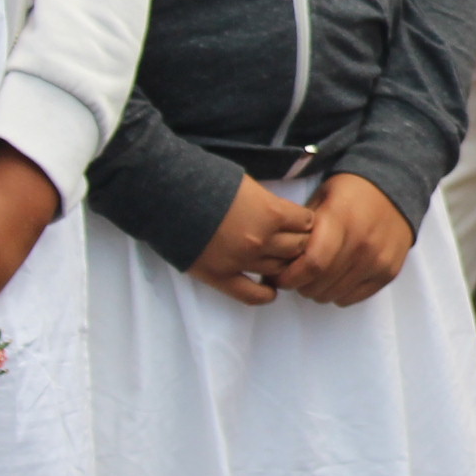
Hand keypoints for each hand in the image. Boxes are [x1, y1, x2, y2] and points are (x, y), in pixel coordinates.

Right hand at [191, 173, 314, 305]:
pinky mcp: (221, 276)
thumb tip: (281, 213)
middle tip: (290, 241)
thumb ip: (268, 201)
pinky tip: (269, 289)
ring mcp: (242, 261)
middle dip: (298, 243)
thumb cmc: (206, 180)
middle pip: (297, 248)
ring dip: (283, 265)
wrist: (169, 194)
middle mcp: (262, 240)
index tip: (298, 221)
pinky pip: (252, 295)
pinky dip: (266, 294)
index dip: (304, 221)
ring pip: (279, 270)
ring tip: (279, 261)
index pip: (306, 223)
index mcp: (272, 213)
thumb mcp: (247, 183)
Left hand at [273, 172, 413, 308]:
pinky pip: (353, 298)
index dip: (290, 277)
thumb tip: (277, 259)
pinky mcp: (388, 273)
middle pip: (321, 284)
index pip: (312, 264)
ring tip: (315, 277)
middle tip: (295, 277)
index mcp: (341, 220)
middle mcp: (363, 243)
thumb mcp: (321, 197)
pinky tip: (335, 279)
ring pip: (335, 295)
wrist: (396, 189)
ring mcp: (378, 260)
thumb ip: (302, 228)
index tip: (279, 277)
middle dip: (300, 286)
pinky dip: (338, 294)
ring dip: (318, 291)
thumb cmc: (350, 192)